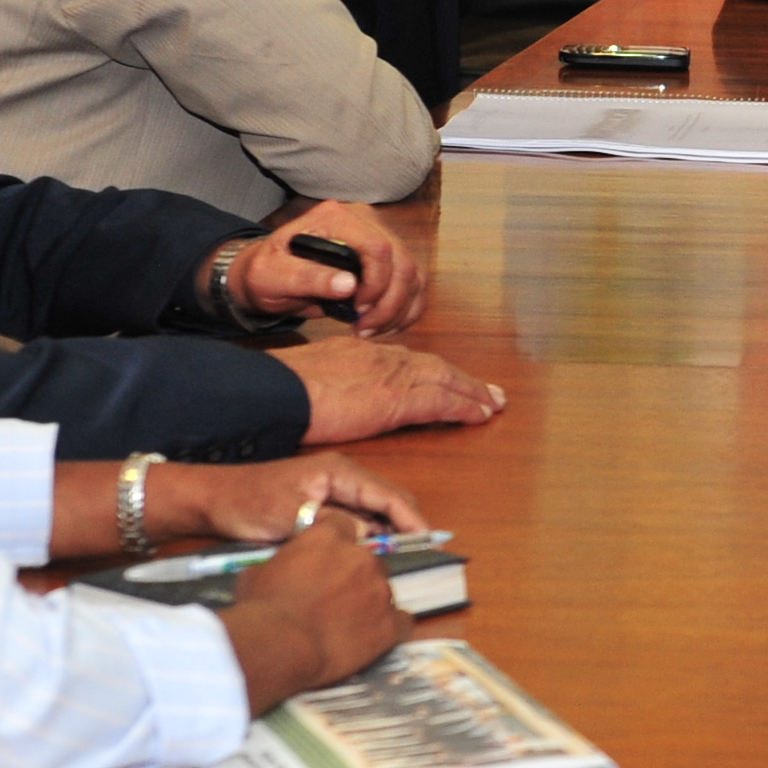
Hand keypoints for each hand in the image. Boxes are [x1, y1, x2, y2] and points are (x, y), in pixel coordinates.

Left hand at [162, 454, 430, 546]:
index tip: (428, 543)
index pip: (389, 494)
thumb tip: (370, 539)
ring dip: (389, 534)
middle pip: (389, 502)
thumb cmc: (246, 503)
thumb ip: (332, 526)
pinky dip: (370, 536)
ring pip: (375, 512)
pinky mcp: (324, 504)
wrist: (212, 500)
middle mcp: (342, 476)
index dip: (412, 520)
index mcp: (338, 471)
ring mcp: (334, 490)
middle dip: (407, 527)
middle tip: (420, 558)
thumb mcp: (290, 517)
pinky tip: (371, 557)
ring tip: (400, 562)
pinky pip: (358, 520)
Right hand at [215, 515, 403, 712]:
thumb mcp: (260, 570)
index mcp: (330, 537)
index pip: (342, 527)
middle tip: (333, 596)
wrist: (278, 644)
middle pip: (367, 559)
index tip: (326, 561)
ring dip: (368, 601)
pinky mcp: (389, 624)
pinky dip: (390, 627)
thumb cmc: (262, 608)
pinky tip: (373, 635)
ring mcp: (379, 589)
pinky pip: (402, 621)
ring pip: (382, 588)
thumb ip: (285, 562)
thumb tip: (284, 569)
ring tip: (346, 621)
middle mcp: (361, 557)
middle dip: (353, 575)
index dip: (333, 546)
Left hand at [244, 200, 426, 332]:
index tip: (357, 311)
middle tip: (365, 329)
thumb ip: (307, 278)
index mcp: (335, 218)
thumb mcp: (272, 276)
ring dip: (399, 310)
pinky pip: (413, 283)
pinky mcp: (387, 257)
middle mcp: (363, 221)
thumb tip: (349, 285)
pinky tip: (385, 325)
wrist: (270, 273)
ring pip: (413, 275)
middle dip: (389, 304)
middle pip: (402, 263)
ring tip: (371, 330)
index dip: (376, 285)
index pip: (378, 247)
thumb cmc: (266, 272)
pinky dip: (406, 309)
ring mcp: (379, 236)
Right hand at [271, 338, 506, 440]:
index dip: (430, 372)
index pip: (405, 360)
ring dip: (472, 392)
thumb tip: (333, 396)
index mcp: (360, 351)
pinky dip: (464, 407)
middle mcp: (381, 356)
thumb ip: (332, 381)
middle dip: (462, 379)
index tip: (446, 380)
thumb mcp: (310, 376)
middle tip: (488, 392)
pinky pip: (441, 401)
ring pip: (445, 379)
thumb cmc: (279, 389)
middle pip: (433, 365)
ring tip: (493, 404)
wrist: (275, 391)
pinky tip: (480, 416)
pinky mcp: (395, 398)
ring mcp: (390, 375)